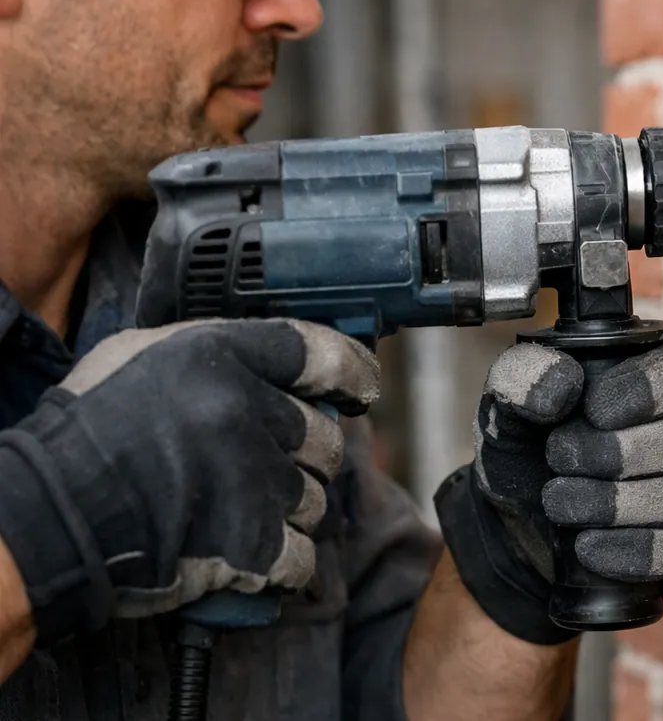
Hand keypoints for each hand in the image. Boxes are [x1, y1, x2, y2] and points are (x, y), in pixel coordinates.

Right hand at [0, 319, 378, 643]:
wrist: (46, 515)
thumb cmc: (87, 433)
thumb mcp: (144, 357)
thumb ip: (217, 352)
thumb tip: (281, 366)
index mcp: (221, 356)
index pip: (321, 353)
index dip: (353, 371)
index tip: (362, 389)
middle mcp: (246, 411)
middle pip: (325, 437)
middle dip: (304, 458)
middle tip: (260, 470)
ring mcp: (252, 479)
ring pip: (315, 500)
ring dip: (287, 512)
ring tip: (233, 513)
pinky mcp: (250, 543)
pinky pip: (303, 557)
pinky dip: (283, 565)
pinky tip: (250, 558)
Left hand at [436, 340, 662, 643]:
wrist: (529, 526)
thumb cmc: (530, 453)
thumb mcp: (510, 409)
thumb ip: (524, 379)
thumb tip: (564, 384)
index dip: (641, 395)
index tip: (591, 415)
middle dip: (615, 458)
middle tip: (560, 464)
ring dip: (617, 506)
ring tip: (563, 506)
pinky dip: (639, 552)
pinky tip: (591, 549)